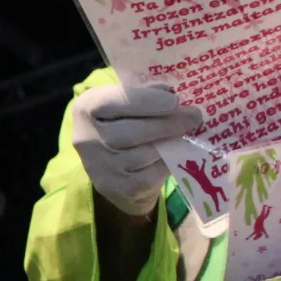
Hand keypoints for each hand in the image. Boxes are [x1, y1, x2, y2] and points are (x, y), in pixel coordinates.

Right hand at [71, 84, 202, 216]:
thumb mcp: (124, 104)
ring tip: (187, 133)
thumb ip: (143, 95)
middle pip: (131, 131)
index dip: (146, 100)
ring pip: (144, 153)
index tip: (175, 100)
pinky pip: (150, 174)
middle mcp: (86, 139)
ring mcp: (100, 166)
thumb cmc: (122, 124)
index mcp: (86, 108)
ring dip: (171, 142)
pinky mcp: (117, 187)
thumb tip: (172, 93)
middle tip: (194, 116)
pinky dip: (167, 163)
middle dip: (167, 123)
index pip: (114, 101)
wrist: (111, 169)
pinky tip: (174, 155)